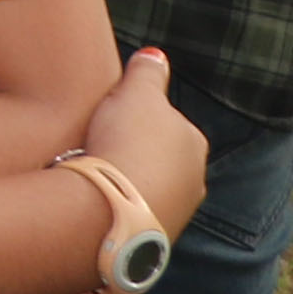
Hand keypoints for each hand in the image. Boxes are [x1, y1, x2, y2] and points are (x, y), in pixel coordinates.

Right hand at [76, 46, 210, 232]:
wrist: (111, 208)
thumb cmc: (125, 143)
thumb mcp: (134, 93)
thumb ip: (147, 72)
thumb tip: (156, 55)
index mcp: (193, 140)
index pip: (166, 121)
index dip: (135, 117)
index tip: (109, 118)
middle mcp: (195, 178)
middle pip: (161, 157)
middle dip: (137, 153)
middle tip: (100, 146)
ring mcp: (178, 211)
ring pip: (151, 188)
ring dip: (130, 182)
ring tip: (98, 178)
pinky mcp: (158, 238)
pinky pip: (138, 213)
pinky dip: (123, 206)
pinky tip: (100, 202)